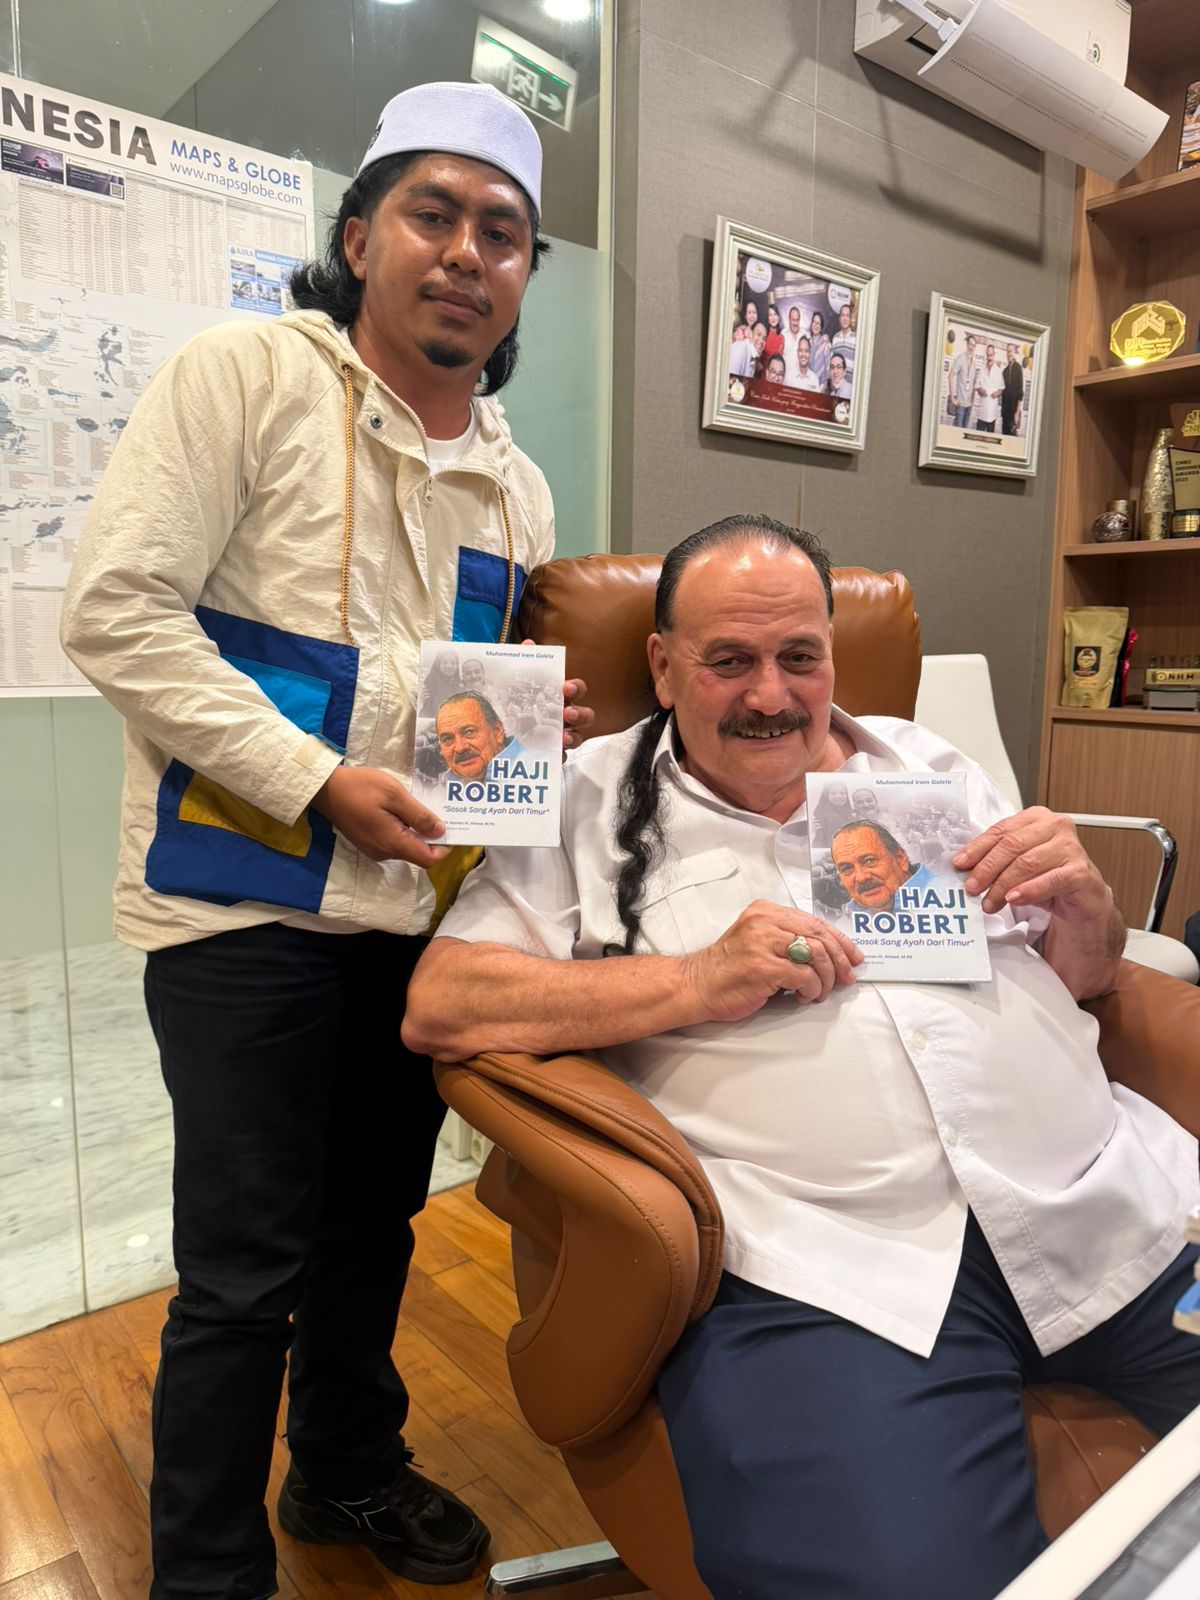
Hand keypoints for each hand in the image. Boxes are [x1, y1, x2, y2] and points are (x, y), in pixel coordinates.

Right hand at [311, 766, 447, 865]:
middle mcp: (384, 853)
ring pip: (405, 847)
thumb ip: (418, 815)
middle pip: (417, 854)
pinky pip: (392, 842)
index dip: (444, 848)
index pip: (428, 859)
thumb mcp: (394, 795)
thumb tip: (440, 831)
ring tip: (419, 808)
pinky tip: (401, 811)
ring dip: (416, 832)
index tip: (451, 829)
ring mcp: (374, 849)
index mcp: (393, 843)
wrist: (324, 789)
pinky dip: (402, 830)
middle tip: (438, 812)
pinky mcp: (367, 843)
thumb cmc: (360, 787)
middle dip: (431, 837)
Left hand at [518, 638, 593, 749]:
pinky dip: (560, 756)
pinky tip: (554, 755)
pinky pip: (561, 757)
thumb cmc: (515, 697)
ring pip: (577, 738)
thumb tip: (528, 644)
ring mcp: (560, 735)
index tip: (566, 687)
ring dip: (573, 737)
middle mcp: (565, 716)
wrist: (497, 723)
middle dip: (581, 715)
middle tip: (568, 714)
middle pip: (585, 716)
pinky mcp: (550, 752)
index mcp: (559, 696)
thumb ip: (523, 662)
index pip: (577, 689)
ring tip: (563, 738)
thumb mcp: (516, 678)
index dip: (576, 688)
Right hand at [683, 900, 861, 1021]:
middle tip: (847, 978)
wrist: (697, 985)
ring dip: (826, 978)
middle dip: (839, 959)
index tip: (853, 957)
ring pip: (815, 954)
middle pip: (819, 935)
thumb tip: (829, 955)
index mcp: (766, 911)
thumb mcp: (759, 941)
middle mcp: (764, 921)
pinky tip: (803, 996)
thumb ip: (787, 940)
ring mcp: (762, 942)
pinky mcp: (762, 966)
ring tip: (820, 992)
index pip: (814, 921)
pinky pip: (804, 976)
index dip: (840, 940)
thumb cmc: (730, 968)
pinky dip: (811, 989)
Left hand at [953, 807, 1110, 923]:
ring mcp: (1071, 847)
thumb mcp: (1018, 863)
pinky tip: (1014, 899)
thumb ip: (997, 859)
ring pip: (1028, 863)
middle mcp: (1056, 827)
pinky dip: (1029, 890)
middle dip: (987, 869)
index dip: (977, 848)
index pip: (1001, 831)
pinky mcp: (1081, 871)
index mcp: (1036, 818)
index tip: (960, 863)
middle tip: (972, 887)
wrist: (1083, 896)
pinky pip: (1051, 880)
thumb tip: (966, 867)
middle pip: (1012, 846)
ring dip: (1003, 885)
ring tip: (989, 902)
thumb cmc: (1048, 875)